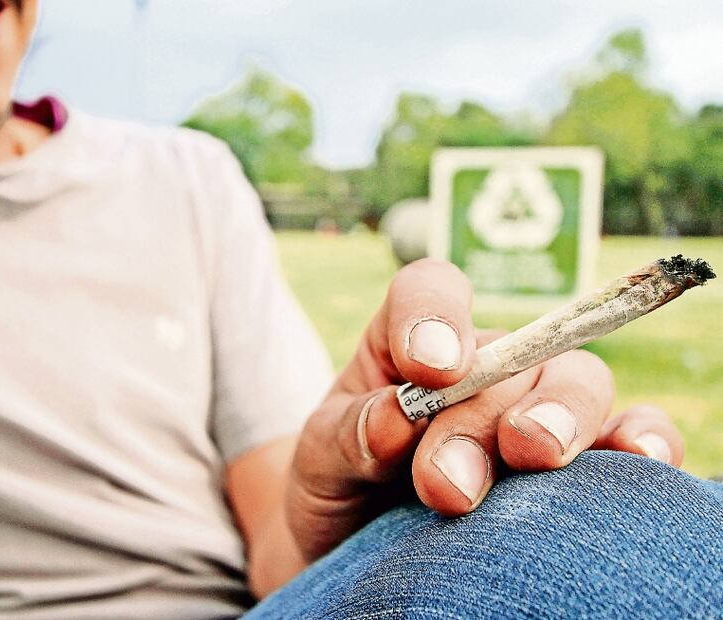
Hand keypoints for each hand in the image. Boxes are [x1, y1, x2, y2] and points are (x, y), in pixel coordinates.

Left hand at [286, 258, 683, 561]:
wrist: (359, 548)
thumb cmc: (340, 486)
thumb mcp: (320, 459)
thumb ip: (349, 434)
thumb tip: (398, 417)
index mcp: (408, 345)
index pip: (431, 290)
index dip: (436, 313)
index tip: (431, 366)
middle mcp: (480, 367)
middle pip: (513, 352)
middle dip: (483, 410)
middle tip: (448, 479)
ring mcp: (532, 411)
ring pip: (576, 383)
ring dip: (555, 421)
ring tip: (529, 461)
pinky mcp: (577, 465)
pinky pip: (628, 434)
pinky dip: (641, 439)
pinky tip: (635, 458)